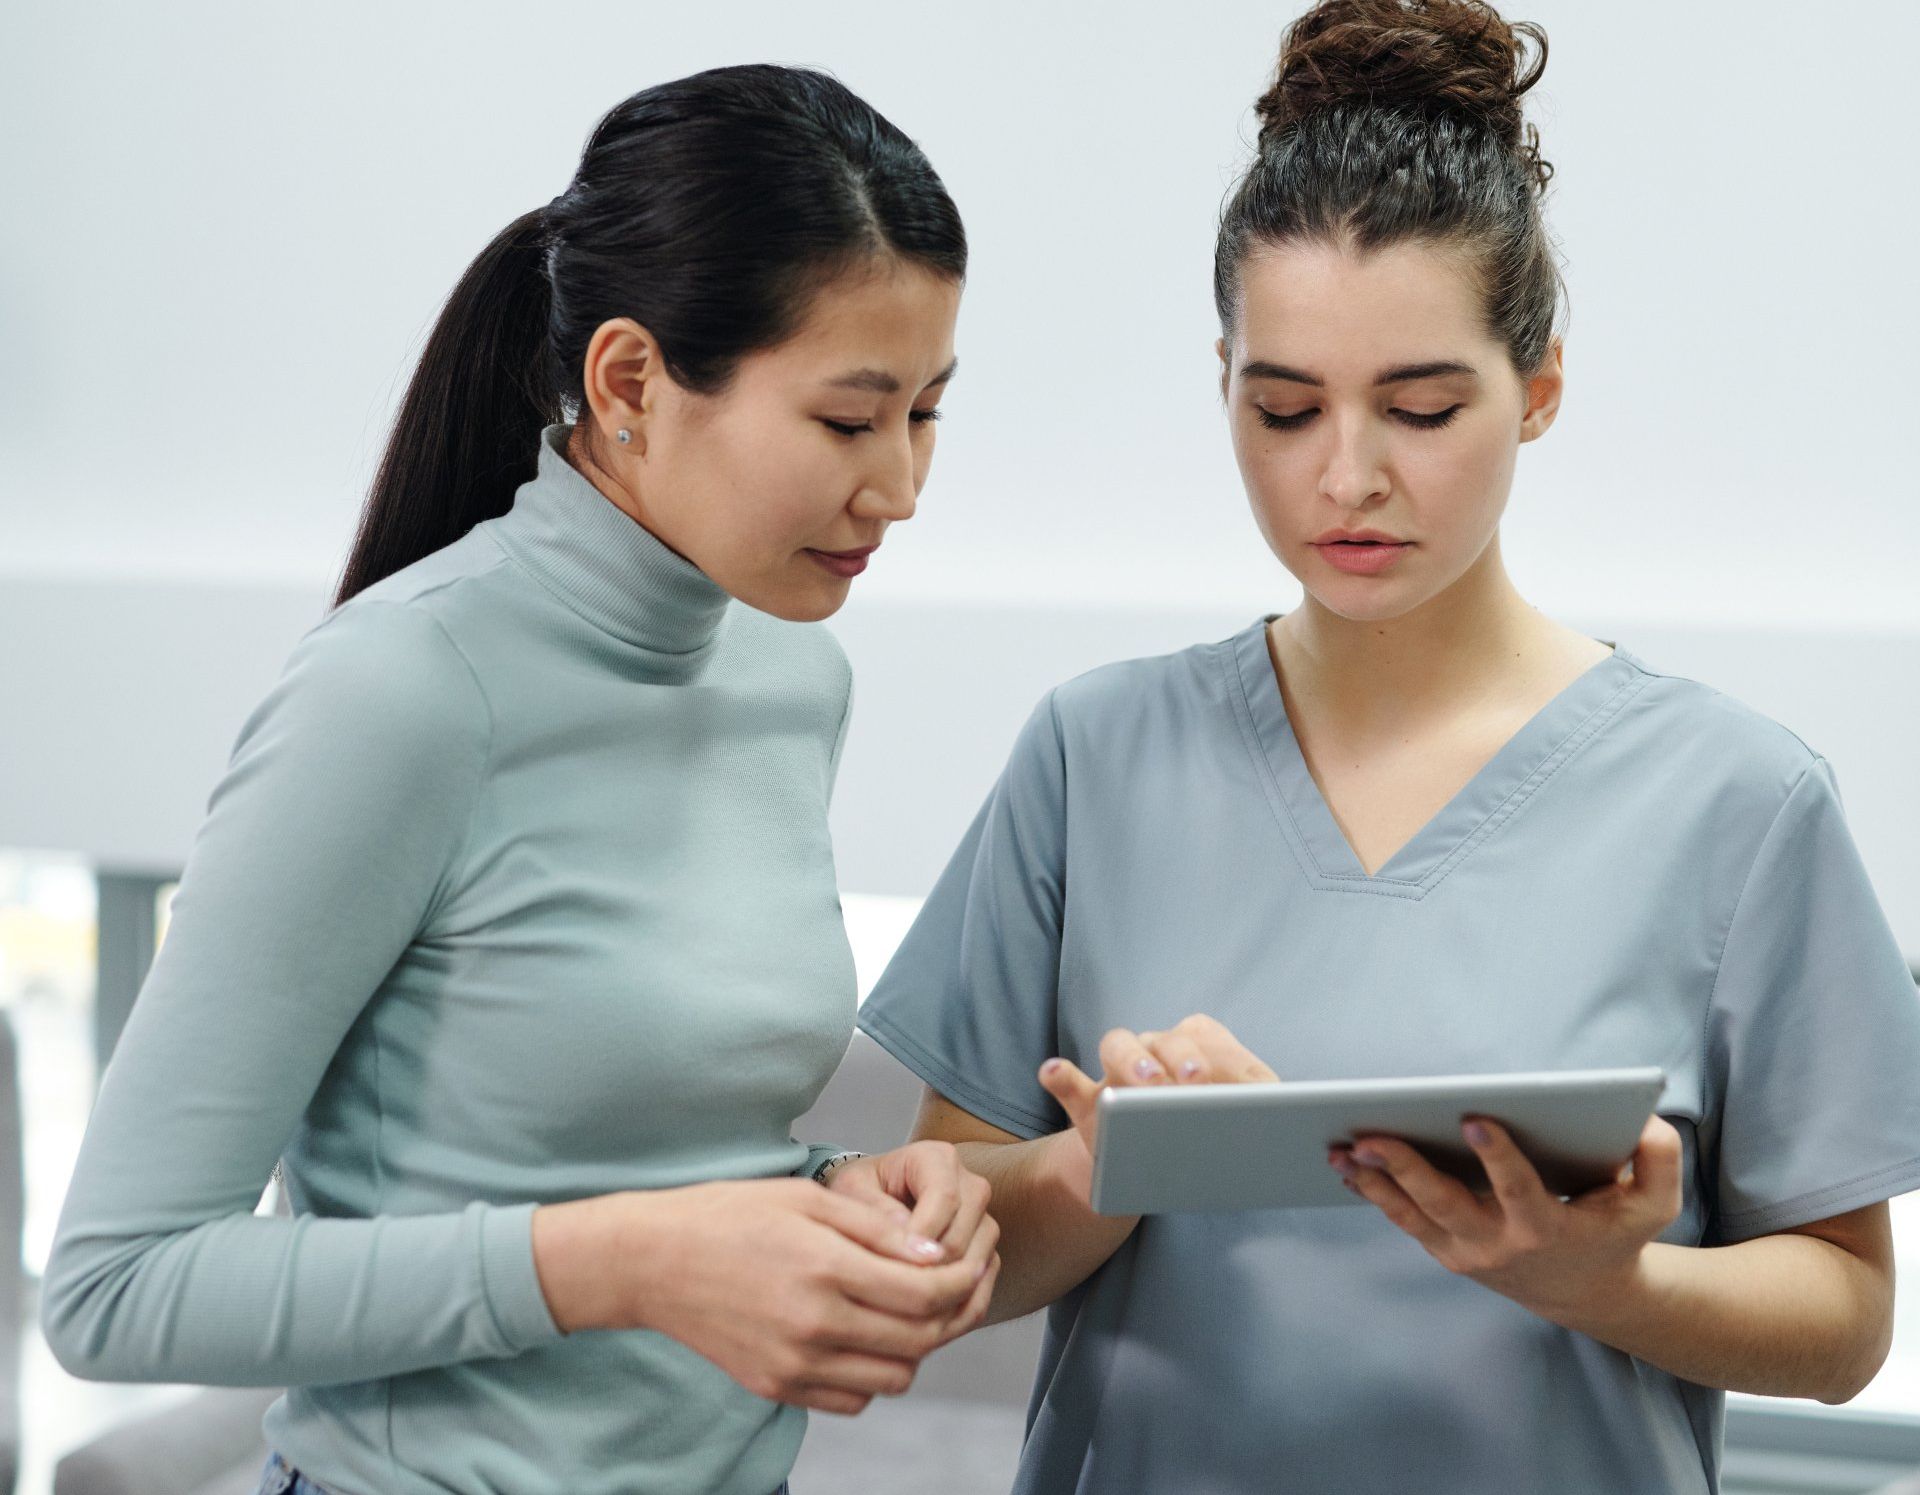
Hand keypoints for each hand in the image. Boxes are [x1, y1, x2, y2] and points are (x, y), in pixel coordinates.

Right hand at [532, 1178, 988, 1415]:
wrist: (653, 1261)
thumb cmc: (730, 1215)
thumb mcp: (808, 1199)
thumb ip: (877, 1231)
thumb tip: (938, 1256)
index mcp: (825, 1269)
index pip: (925, 1293)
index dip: (961, 1280)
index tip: (971, 1263)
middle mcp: (814, 1326)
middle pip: (919, 1341)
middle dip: (950, 1315)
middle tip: (954, 1288)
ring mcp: (794, 1364)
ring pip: (893, 1378)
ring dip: (914, 1348)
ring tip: (908, 1311)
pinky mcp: (777, 1387)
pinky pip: (853, 1399)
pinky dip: (874, 1374)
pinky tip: (865, 1336)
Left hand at [826, 1141, 999, 1349]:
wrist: (870, 1208)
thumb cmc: (857, 1196)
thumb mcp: (851, 1193)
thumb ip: (874, 1210)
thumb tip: (909, 1237)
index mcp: (938, 1159)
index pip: (944, 1199)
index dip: (919, 1238)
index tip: (886, 1267)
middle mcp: (970, 1185)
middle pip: (963, 1236)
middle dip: (926, 1270)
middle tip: (886, 1296)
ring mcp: (983, 1220)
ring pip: (976, 1264)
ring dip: (940, 1291)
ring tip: (898, 1309)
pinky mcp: (985, 1252)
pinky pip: (981, 1285)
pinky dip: (955, 1307)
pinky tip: (919, 1320)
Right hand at [1038, 1014, 1279, 1197]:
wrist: (1147, 1167)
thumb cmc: (1201, 1140)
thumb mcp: (1233, 1128)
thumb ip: (1253, 1115)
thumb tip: (1286, 1114)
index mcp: (1196, 1045)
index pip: (1215, 1042)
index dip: (1230, 1061)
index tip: (1245, 1084)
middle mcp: (1155, 1047)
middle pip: (1167, 1038)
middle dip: (1183, 1057)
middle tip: (1194, 1083)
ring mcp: (1117, 1070)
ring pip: (1118, 1044)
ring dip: (1131, 1058)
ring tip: (1144, 1080)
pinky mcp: (1085, 1098)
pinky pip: (1067, 1080)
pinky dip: (1061, 1075)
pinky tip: (1054, 1072)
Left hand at [1330, 1114, 1683, 1321]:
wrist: (1586, 1291)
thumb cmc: (1617, 1232)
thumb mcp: (1656, 1203)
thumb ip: (1660, 1159)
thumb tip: (1643, 1121)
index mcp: (1548, 1229)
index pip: (1519, 1190)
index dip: (1498, 1157)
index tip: (1476, 1117)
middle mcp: (1499, 1244)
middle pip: (1445, 1205)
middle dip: (1406, 1169)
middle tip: (1370, 1136)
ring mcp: (1466, 1252)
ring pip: (1412, 1216)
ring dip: (1373, 1183)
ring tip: (1339, 1149)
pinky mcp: (1446, 1250)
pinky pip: (1403, 1220)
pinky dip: (1373, 1193)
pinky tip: (1345, 1165)